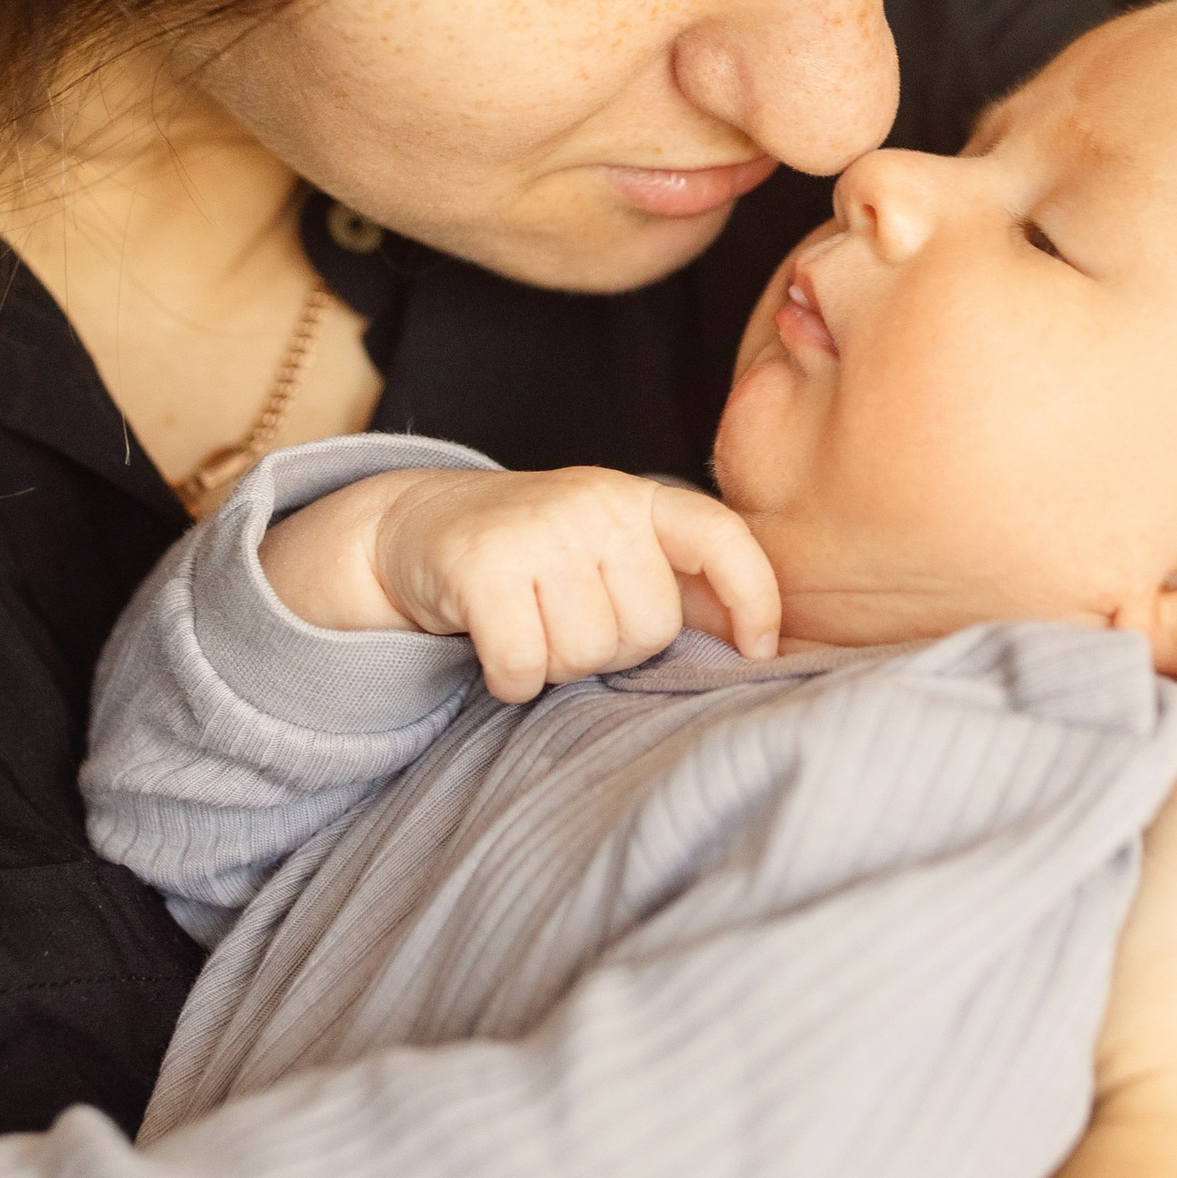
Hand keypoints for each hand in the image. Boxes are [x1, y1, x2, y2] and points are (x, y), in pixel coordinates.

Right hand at [259, 464, 782, 700]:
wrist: (415, 526)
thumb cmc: (534, 555)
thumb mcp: (609, 549)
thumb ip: (678, 583)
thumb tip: (761, 642)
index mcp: (636, 499)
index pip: (722, 539)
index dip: (755, 597)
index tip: (757, 649)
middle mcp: (594, 502)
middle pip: (648, 628)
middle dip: (610, 649)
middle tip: (565, 622)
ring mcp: (537, 528)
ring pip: (584, 653)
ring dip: (553, 665)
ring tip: (528, 626)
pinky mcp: (480, 564)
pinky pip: (523, 665)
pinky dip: (508, 678)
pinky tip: (494, 650)